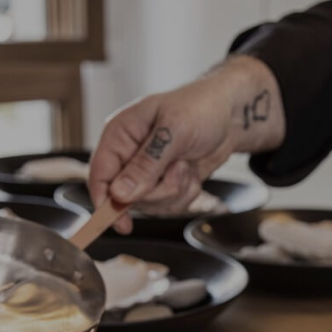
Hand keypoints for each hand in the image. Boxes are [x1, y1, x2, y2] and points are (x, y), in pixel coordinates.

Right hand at [88, 56, 284, 233]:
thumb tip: (119, 194)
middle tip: (179, 167)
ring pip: (151, 204)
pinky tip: (192, 172)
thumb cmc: (201, 109)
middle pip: (127, 197)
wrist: (231, 116)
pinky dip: (187, 193)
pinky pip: (170, 205)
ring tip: (186, 164)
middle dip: (159, 190)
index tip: (120, 222)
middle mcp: (130, 155)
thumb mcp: (174, 132)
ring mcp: (148, 172)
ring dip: (176, 191)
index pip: (99, 173)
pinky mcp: (166, 183)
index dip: (105, 201)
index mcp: (121, 134)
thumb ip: (146, 164)